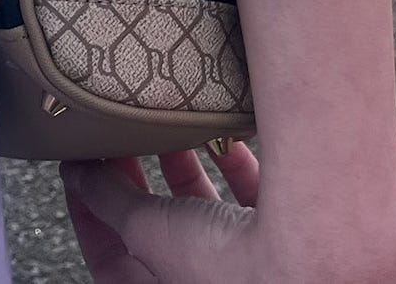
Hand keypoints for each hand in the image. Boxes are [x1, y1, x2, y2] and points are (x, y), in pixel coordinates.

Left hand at [63, 142, 395, 282]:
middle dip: (140, 183)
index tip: (81, 169)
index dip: (89, 211)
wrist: (317, 261)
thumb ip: (108, 200)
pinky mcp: (282, 238)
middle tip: (124, 140)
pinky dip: (235, 165)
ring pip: (204, 212)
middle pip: (159, 232)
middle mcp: (206, 282)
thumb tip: (79, 174)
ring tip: (168, 127)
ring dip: (185, 167)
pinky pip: (250, 198)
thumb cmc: (229, 267)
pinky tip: (223, 135)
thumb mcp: (146, 229)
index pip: (110, 260)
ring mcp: (245, 264)